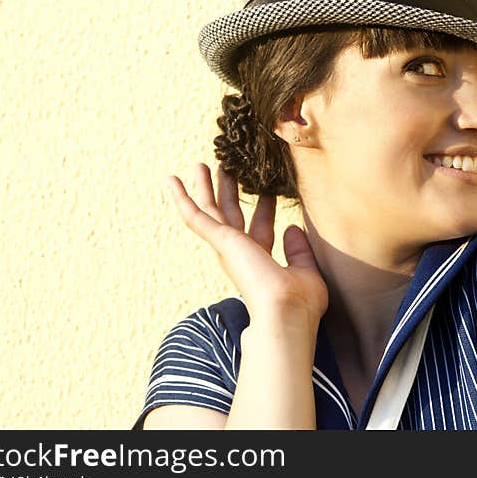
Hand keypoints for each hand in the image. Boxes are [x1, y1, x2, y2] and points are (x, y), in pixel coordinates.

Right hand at [165, 162, 328, 327]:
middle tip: (228, 168)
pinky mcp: (220, 241)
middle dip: (230, 191)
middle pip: (231, 215)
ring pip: (211, 210)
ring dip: (204, 187)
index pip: (261, 227)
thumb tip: (292, 227)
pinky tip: (171, 180)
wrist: (286, 314)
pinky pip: (195, 216)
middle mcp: (240, 254)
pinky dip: (181, 197)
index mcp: (260, 261)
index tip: (271, 186)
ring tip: (201, 163)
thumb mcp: (305, 270)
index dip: (265, 205)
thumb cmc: (299, 302)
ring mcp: (228, 248)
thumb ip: (298, 250)